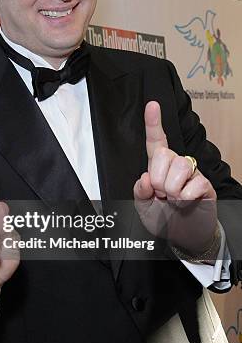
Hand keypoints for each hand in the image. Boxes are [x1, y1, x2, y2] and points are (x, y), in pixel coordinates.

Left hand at [133, 101, 216, 253]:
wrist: (183, 237)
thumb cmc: (163, 219)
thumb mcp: (143, 207)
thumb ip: (139, 192)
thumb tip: (144, 178)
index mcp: (157, 167)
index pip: (155, 141)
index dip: (153, 123)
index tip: (152, 105)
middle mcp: (175, 165)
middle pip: (163, 154)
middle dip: (157, 179)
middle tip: (162, 194)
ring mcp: (191, 173)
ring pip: (179, 167)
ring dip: (172, 189)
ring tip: (174, 199)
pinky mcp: (204, 184)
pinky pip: (194, 183)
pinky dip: (186, 198)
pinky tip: (186, 203)